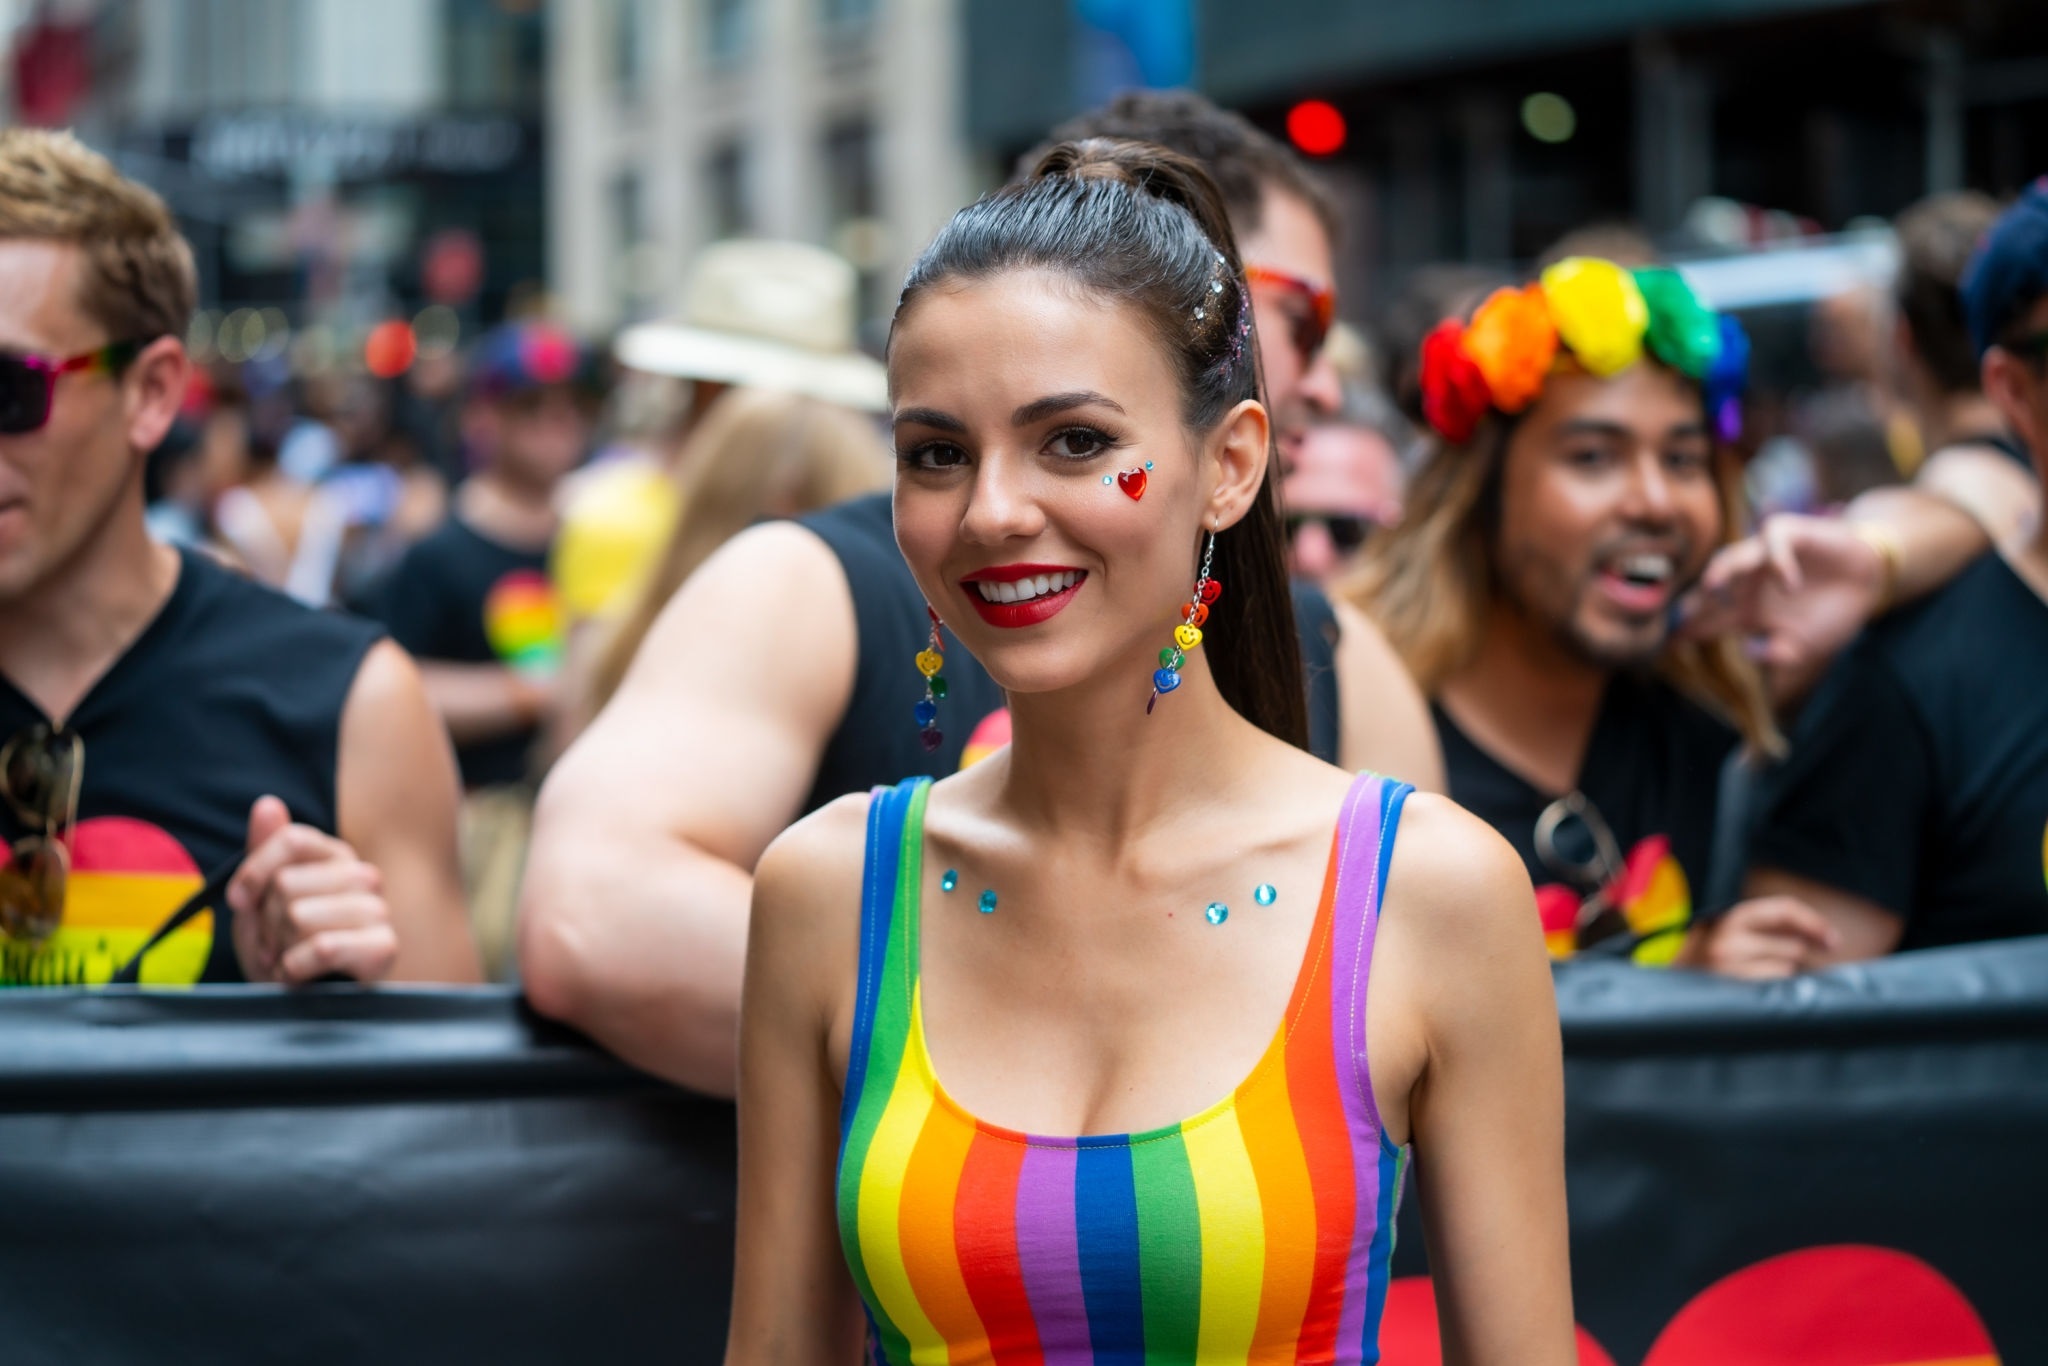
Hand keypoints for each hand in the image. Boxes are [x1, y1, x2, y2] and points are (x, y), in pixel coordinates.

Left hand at [228, 795, 400, 984]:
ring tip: (289, 960)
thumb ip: (265, 851)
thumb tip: (268, 802)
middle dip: (266, 922)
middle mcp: (363, 876)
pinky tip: (302, 976)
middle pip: (287, 883)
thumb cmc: (284, 950)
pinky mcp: (383, 947)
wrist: (306, 1007)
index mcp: (336, 857)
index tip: (239, 902)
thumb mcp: (261, 901)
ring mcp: (377, 910)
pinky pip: (322, 946)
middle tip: (275, 944)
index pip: (293, 839)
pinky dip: (296, 968)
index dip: (255, 871)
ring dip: (280, 949)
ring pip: (299, 916)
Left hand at [1677, 514, 1886, 703]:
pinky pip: (1774, 541)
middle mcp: (1746, 583)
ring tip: (1714, 587)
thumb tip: (1752, 653)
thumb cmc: (1830, 614)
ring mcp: (1764, 557)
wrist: (1866, 581)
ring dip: (1720, 570)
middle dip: (1695, 601)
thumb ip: (1781, 656)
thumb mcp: (1805, 646)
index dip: (1688, 632)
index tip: (1667, 647)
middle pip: (1710, 589)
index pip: (1707, 621)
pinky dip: (1779, 560)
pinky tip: (1790, 584)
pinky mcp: (1789, 535)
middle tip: (1683, 616)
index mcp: (1744, 611)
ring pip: (1731, 556)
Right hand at [1679, 895, 1840, 978]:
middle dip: (1799, 956)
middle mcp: (1728, 938)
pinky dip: (1774, 991)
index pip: (1784, 909)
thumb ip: (1762, 929)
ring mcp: (1728, 966)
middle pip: (1793, 944)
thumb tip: (1815, 936)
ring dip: (1783, 974)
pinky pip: (1773, 988)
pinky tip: (1758, 992)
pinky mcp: (1732, 990)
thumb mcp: (1728, 933)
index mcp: (1729, 917)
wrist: (1661, 987)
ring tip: (1759, 977)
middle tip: (1792, 964)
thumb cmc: (1703, 959)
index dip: (1814, 922)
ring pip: (1786, 968)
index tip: (1833, 939)